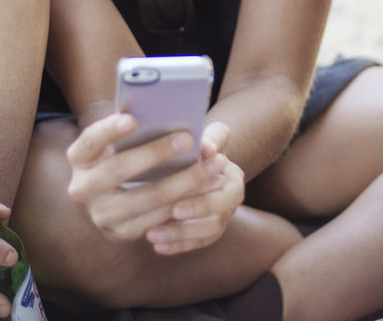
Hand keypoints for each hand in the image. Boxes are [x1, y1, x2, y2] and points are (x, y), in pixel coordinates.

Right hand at [66, 113, 230, 246]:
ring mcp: (101, 214)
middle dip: (156, 153)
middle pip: (118, 170)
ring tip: (214, 165)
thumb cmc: (124, 152)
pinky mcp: (122, 232)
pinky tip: (210, 185)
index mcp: (79, 157)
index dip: (108, 130)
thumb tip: (166, 112)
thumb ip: (136, 125)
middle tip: (188, 139)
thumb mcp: (121, 139)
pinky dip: (188, 200)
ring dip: (186, 181)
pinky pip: (159, 217)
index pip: (90, 140)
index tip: (132, 118)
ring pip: (147, 198)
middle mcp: (82, 188)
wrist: (115, 196)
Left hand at [144, 121, 243, 254]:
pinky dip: (176, 246)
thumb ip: (210, 138)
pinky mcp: (206, 231)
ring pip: (205, 235)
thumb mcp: (208, 135)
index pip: (226, 195)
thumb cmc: (200, 143)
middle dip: (188, 224)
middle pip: (217, 219)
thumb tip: (205, 147)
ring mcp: (219, 218)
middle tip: (163, 220)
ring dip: (178, 237)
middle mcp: (230, 202)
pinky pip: (195, 243)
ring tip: (150, 235)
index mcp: (232, 179)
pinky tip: (155, 245)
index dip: (204, 202)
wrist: (198, 157)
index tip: (176, 205)